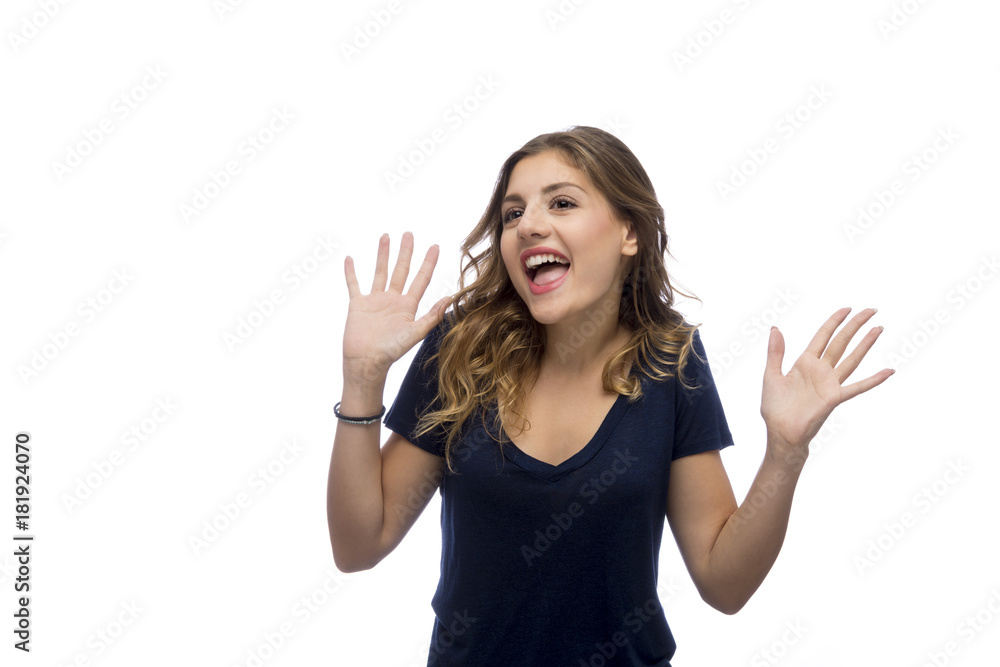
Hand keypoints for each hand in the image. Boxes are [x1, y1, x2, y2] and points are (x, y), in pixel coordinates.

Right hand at [343, 232, 450, 381]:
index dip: (428, 263)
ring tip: (385, 237)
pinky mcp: (358, 305)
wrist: (366, 362)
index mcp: (408, 306)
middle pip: (401, 270)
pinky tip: (350, 259)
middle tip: (409, 233)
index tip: (435, 246)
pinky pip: (354, 284)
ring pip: (380, 272)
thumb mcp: (415, 332)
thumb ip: (432, 315)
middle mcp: (393, 300)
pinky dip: (351, 272)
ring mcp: (375, 301)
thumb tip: (450, 298)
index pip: (421, 279)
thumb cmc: (391, 351)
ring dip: (383, 255)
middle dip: (405, 252)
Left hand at [760, 307, 893, 465]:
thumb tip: (775, 328)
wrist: (780, 432)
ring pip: (851, 358)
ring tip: (879, 329)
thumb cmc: (775, 407)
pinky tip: (888, 371)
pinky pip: (858, 387)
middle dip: (855, 326)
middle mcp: (821, 370)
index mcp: (805, 363)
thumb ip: (775, 352)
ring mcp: (830, 383)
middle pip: (841, 342)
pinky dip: (873, 380)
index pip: (823, 336)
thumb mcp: (771, 375)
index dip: (834, 322)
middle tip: (871, 310)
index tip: (847, 309)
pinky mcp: (835, 398)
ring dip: (865, 344)